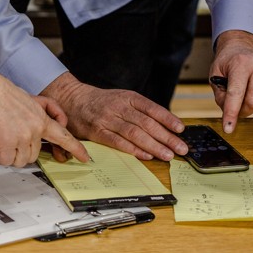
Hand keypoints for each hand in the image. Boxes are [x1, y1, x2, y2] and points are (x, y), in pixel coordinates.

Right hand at [0, 95, 78, 163]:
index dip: (75, 148)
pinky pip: (6, 160)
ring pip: (21, 160)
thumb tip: (40, 128)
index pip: (64, 136)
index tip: (85, 157)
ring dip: (11, 154)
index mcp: (41, 118)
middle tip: (10, 137)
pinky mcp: (6, 144)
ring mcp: (21, 138)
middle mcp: (34, 129)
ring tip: (1, 137)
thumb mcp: (28, 99)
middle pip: (34, 154)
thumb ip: (38, 113)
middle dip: (22, 150)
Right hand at [40, 72, 187, 160]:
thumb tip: (165, 125)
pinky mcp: (97, 132)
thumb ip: (139, 110)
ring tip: (168, 155)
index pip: (152, 108)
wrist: (71, 99)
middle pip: (146, 123)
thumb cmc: (100, 102)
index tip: (181, 130)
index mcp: (127, 97)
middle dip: (166, 137)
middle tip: (181, 148)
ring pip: (134, 133)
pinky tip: (146, 155)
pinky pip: (117, 142)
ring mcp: (107, 119)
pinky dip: (133, 149)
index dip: (168, 119)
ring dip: (153, 145)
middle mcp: (118, 107)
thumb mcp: (121, 98)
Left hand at [210, 30, 252, 132]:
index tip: (228, 128)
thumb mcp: (214, 76)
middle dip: (242, 111)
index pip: (235, 94)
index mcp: (240, 64)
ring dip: (251, 107)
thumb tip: (229, 114)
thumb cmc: (227, 63)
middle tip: (234, 108)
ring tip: (244, 95)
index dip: (231, 113)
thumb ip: (220, 96)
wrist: (242, 48)